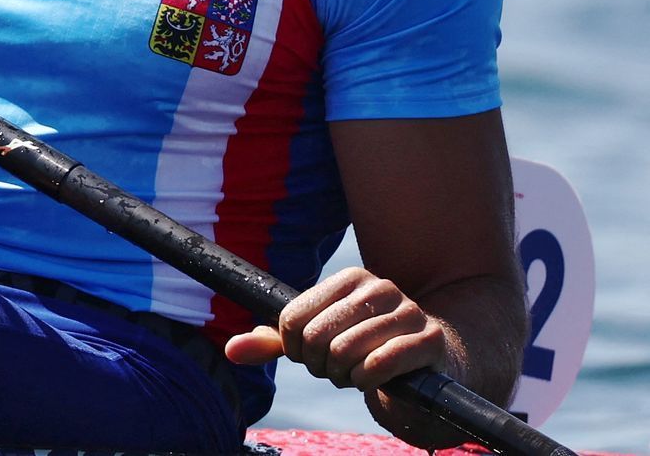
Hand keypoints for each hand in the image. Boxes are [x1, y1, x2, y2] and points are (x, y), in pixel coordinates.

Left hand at [224, 267, 462, 447]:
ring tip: (353, 375)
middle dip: (318, 364)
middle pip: (316, 337)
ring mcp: (408, 312)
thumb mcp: (317, 340)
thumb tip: (231, 350)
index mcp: (349, 279)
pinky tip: (369, 381)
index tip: (308, 355)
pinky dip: (365, 381)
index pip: (292, 318)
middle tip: (334, 370)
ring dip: (342, 376)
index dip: (293, 348)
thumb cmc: (363, 348)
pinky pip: (379, 364)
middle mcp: (379, 288)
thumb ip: (274, 342)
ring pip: (345, 352)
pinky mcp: (429, 340)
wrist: (428, 364)